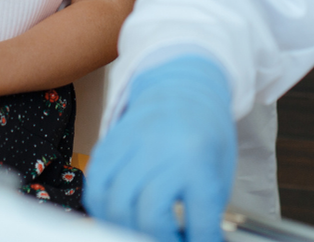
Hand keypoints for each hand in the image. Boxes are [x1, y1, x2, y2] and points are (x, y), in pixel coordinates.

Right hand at [85, 55, 236, 241]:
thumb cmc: (204, 131)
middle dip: (157, 239)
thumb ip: (205, 211)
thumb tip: (194, 239)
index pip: (199, 221)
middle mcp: (162, 149)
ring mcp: (131, 144)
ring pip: (115, 204)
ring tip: (141, 229)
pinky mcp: (109, 143)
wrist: (184, 87)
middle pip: (149, 216)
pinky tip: (120, 211)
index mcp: (198, 158)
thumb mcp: (218, 170)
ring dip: (126, 227)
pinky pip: (95, 185)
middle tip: (168, 239)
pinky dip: (103, 207)